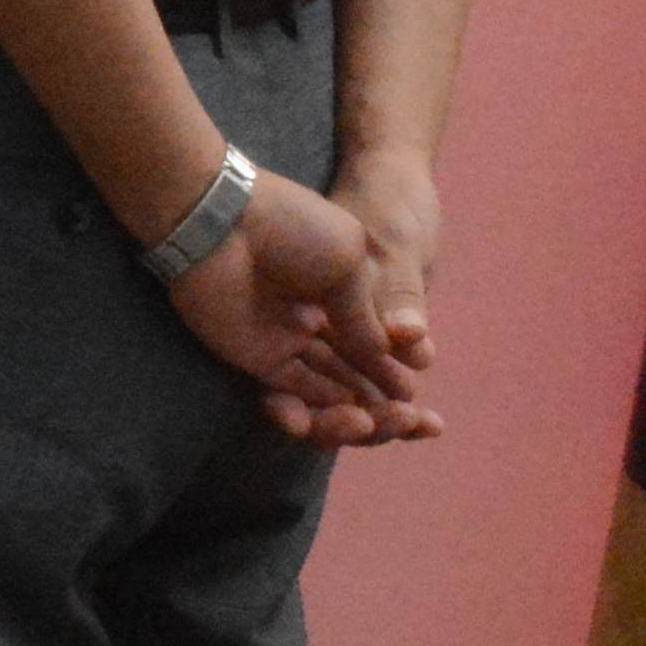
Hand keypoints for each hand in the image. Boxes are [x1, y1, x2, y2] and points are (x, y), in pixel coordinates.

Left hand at [163, 167, 438, 443]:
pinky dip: (320, 406)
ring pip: (326, 386)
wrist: (226, 222)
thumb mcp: (349, 263)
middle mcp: (312, 318)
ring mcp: (284, 339)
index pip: (372, 342)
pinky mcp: (256, 356)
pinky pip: (294, 390)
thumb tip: (384, 358)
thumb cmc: (292, 228)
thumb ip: (364, 317)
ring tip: (379, 422)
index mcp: (338, 290)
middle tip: (408, 417)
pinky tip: (349, 414)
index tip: (420, 398)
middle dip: (381, 398)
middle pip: (352, 371)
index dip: (396, 370)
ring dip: (354, 407)